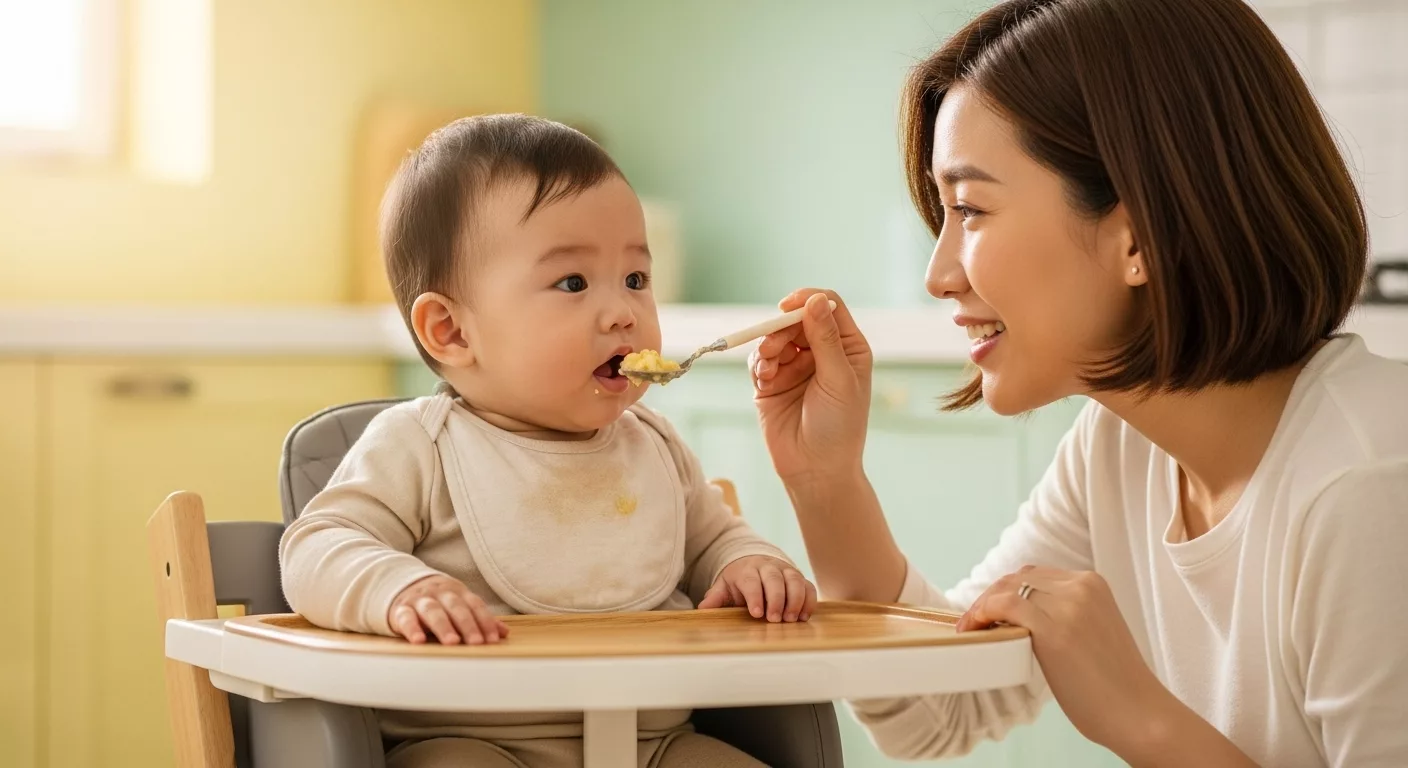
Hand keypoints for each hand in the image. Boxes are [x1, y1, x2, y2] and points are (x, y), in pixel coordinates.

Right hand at [388, 574, 509, 644]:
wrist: (399, 586)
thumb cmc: (437, 601)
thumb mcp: (458, 605)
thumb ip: (478, 618)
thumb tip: (504, 632)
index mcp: (457, 591)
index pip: (474, 604)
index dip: (485, 621)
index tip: (493, 640)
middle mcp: (439, 593)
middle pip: (456, 607)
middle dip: (468, 625)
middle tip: (476, 643)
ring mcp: (419, 600)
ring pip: (433, 611)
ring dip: (443, 626)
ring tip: (452, 642)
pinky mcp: (400, 610)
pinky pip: (406, 618)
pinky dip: (412, 629)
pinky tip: (419, 641)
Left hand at [697, 555, 817, 622]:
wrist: (755, 562)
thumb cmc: (739, 580)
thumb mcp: (724, 586)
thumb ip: (716, 597)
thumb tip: (703, 609)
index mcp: (747, 570)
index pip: (751, 581)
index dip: (755, 596)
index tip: (756, 613)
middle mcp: (768, 567)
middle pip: (774, 579)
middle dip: (776, 599)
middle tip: (775, 619)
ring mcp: (785, 571)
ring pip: (794, 580)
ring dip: (795, 600)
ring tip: (791, 619)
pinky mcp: (799, 577)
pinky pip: (808, 586)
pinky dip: (809, 600)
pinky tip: (804, 616)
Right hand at [750, 289, 873, 483]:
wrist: (816, 470)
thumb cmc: (839, 427)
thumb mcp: (838, 379)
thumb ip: (825, 339)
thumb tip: (815, 300)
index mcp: (847, 347)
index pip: (827, 306)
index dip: (807, 300)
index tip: (788, 307)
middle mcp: (821, 352)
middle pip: (796, 319)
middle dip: (781, 329)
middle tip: (774, 347)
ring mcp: (795, 366)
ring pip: (774, 337)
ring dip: (768, 348)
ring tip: (769, 369)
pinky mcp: (771, 382)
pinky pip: (759, 360)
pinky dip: (759, 364)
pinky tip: (765, 380)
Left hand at [956, 566, 1184, 758]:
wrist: (1139, 713)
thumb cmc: (1114, 682)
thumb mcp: (1092, 630)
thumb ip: (1064, 613)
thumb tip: (1021, 616)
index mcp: (1093, 583)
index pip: (1035, 574)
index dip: (1005, 589)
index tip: (989, 610)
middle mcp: (1081, 586)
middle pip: (1018, 578)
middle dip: (991, 596)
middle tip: (974, 620)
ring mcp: (1069, 606)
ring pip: (1008, 588)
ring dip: (982, 605)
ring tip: (971, 628)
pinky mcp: (1055, 630)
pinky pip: (1006, 606)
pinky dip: (982, 613)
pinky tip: (974, 628)